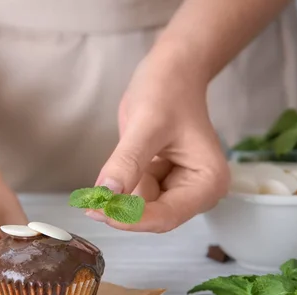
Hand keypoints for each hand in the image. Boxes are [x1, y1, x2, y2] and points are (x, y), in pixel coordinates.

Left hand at [88, 54, 228, 231]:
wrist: (171, 71)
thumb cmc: (168, 90)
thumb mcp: (146, 125)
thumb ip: (128, 162)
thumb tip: (106, 195)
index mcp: (208, 182)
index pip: (166, 217)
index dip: (130, 220)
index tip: (98, 212)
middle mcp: (197, 192)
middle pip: (152, 217)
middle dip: (121, 210)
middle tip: (88, 201)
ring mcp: (178, 189)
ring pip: (138, 209)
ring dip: (117, 198)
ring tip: (107, 172)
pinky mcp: (160, 182)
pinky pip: (132, 196)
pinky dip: (117, 188)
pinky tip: (114, 169)